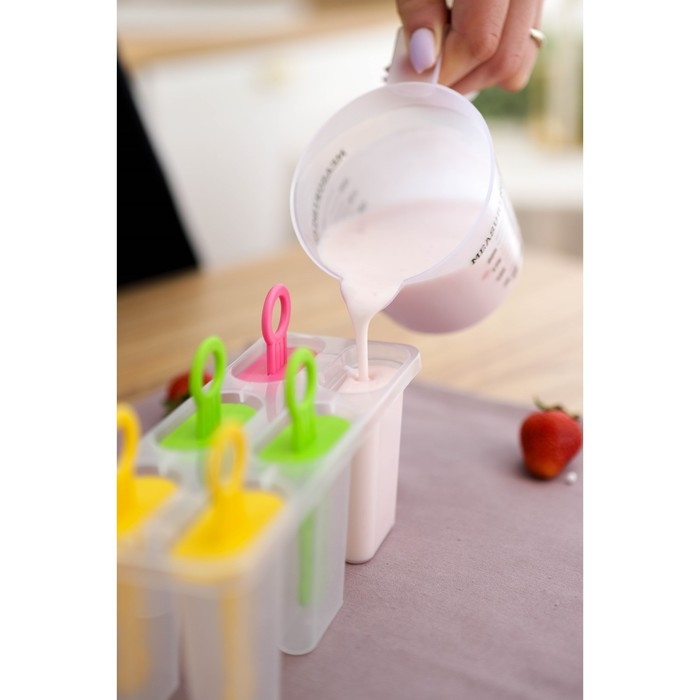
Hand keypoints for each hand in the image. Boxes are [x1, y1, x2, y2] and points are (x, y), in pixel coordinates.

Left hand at [395, 0, 545, 94]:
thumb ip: (418, 9)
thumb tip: (423, 62)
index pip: (480, 42)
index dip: (444, 69)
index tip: (411, 78)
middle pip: (503, 59)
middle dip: (458, 80)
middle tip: (422, 80)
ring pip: (518, 60)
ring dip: (475, 77)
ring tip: (440, 66)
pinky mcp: (533, 4)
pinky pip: (525, 48)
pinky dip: (492, 63)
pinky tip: (461, 51)